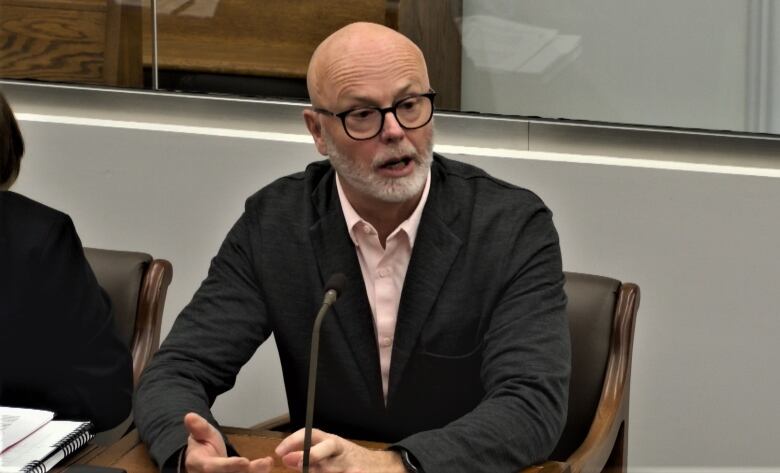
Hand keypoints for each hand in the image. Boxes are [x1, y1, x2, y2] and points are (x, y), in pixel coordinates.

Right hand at [183, 412, 272, 472]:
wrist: (199, 461)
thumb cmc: (202, 446)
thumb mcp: (200, 434)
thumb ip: (199, 427)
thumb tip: (190, 416)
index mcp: (200, 465)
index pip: (214, 468)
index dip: (229, 466)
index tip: (244, 462)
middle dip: (248, 471)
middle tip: (264, 463)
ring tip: (268, 462)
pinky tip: (267, 465)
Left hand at [274, 428, 404, 472]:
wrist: (381, 468)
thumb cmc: (351, 461)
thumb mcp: (331, 454)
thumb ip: (310, 455)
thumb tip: (286, 458)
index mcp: (333, 442)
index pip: (312, 435)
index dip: (295, 440)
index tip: (280, 452)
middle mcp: (342, 451)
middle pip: (322, 452)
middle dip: (308, 458)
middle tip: (295, 463)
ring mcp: (350, 466)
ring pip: (328, 470)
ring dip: (319, 472)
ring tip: (318, 470)